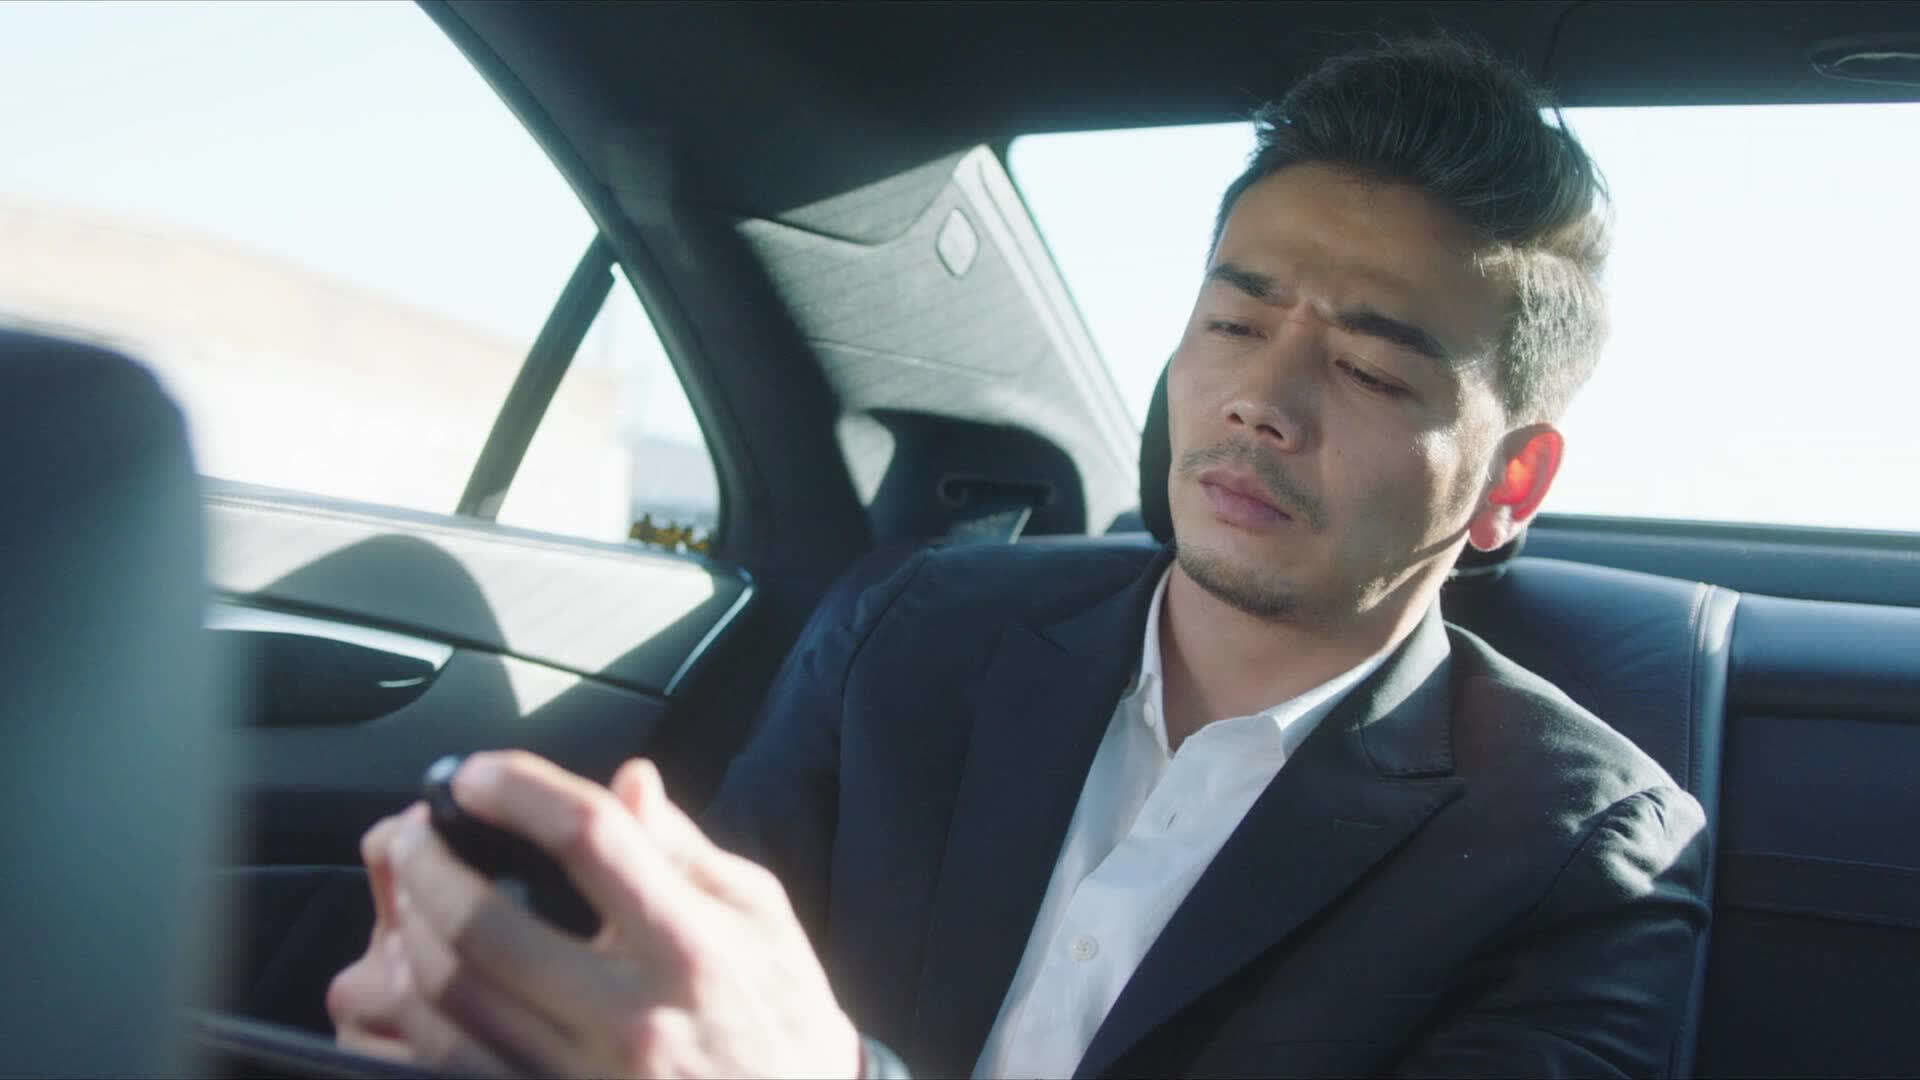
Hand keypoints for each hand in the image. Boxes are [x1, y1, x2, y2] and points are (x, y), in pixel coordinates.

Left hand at [326, 751, 861, 1078]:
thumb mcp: (761, 914)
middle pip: (491, 925)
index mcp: (689, 944)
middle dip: (431, 865)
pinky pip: (452, 1061)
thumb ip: (684, 848)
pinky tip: (419, 970)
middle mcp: (631, 1013)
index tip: (478, 773)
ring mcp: (584, 1073)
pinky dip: (419, 1011)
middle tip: (416, 830)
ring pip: (454, 1000)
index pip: (590, 839)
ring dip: (412, 933)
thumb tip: (628, 781)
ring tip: (409, 890)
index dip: (521, 792)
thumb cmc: (781, 1013)